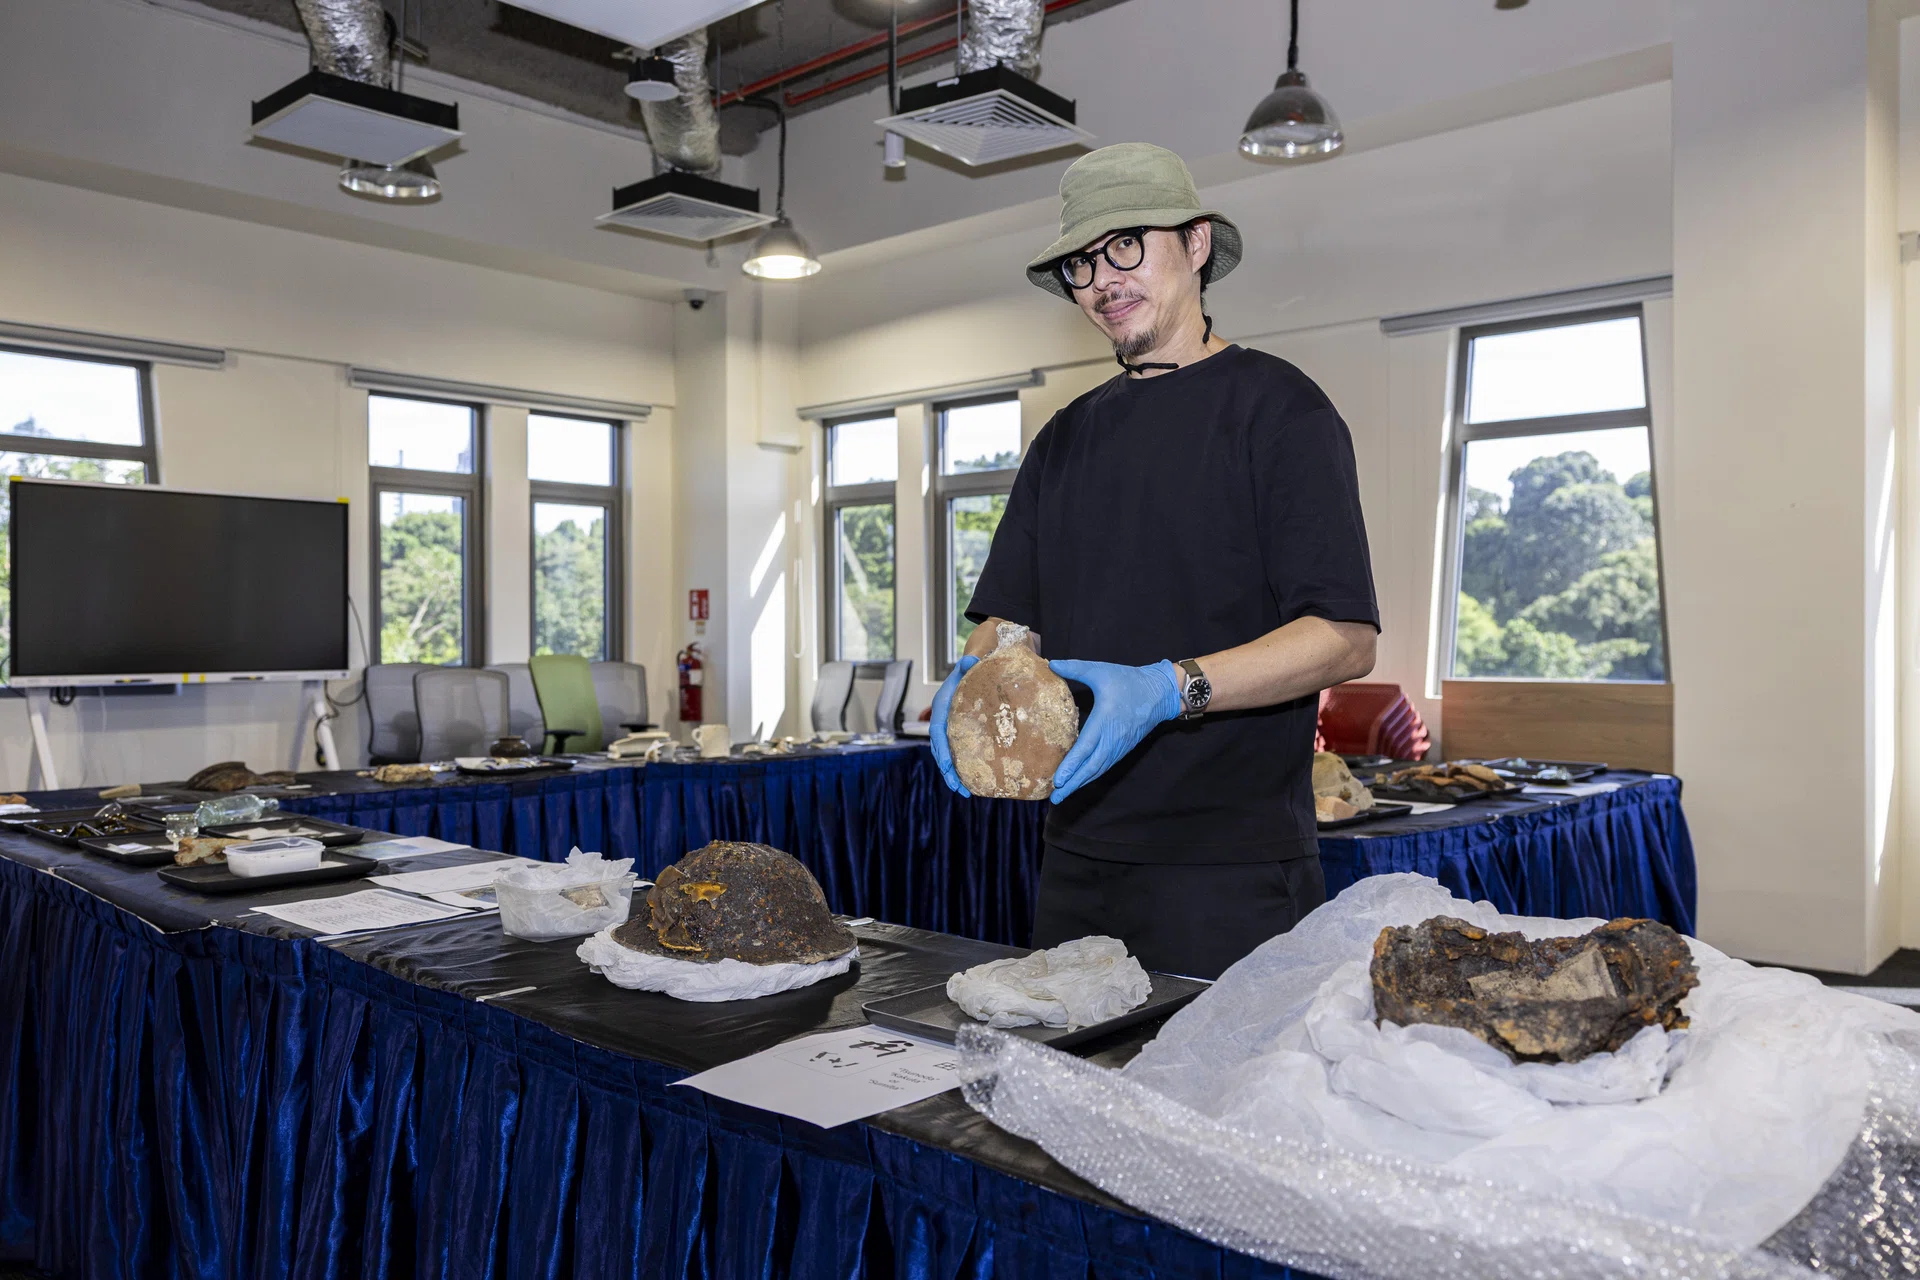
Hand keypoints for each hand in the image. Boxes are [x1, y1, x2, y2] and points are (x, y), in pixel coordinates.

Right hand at [929, 655, 979, 795]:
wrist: (967, 674)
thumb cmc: (967, 672)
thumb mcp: (966, 668)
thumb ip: (967, 664)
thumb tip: (971, 659)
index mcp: (941, 710)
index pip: (938, 734)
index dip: (942, 753)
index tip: (949, 769)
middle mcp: (941, 722)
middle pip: (940, 752)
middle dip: (948, 772)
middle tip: (959, 789)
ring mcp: (948, 731)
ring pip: (946, 757)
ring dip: (953, 776)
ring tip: (964, 792)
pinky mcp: (956, 736)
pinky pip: (955, 756)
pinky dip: (960, 770)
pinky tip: (971, 783)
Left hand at [1047, 659, 1182, 802]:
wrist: (1160, 692)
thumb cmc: (1129, 681)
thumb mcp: (1101, 670)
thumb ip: (1075, 668)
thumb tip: (1052, 664)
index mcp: (1105, 720)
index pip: (1085, 748)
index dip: (1071, 766)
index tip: (1058, 780)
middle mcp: (1112, 738)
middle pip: (1091, 767)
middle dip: (1073, 783)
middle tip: (1055, 798)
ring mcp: (1119, 746)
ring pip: (1099, 769)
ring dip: (1081, 783)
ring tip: (1064, 795)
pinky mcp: (1124, 748)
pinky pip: (1106, 765)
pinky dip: (1092, 776)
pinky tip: (1081, 781)